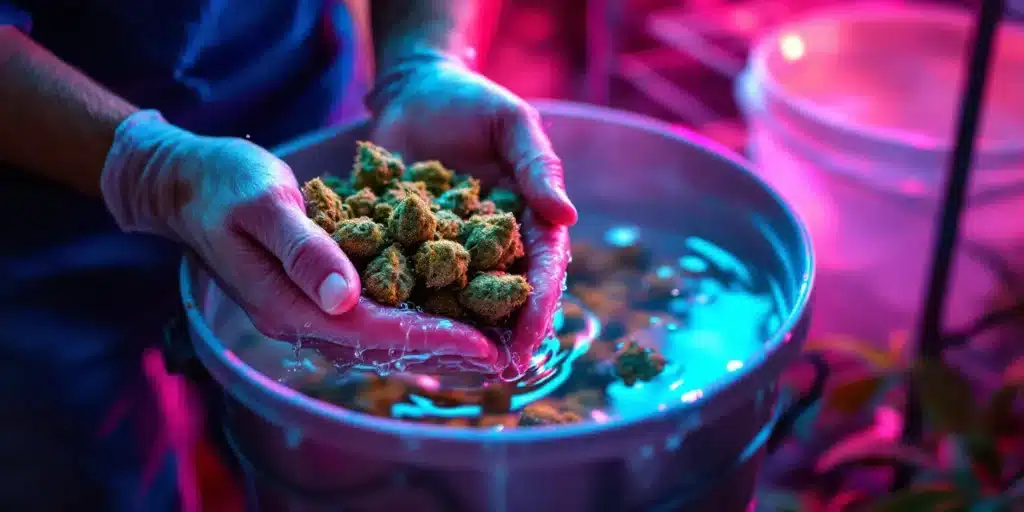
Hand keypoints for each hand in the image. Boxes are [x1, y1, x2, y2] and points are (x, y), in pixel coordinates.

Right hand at [101, 111, 499, 373]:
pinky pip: (376, 319)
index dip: (431, 337)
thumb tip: (344, 297)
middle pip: (386, 347)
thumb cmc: (224, 184)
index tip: (481, 342)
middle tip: (505, 353)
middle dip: (446, 351)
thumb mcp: (264, 203)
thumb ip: (303, 249)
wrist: (188, 185)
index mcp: (289, 305)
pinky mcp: (318, 297)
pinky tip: (452, 317)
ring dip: (437, 345)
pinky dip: (416, 321)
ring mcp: (309, 313)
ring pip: (384, 339)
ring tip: (491, 345)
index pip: (373, 331)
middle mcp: (302, 321)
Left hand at [370, 57, 575, 377]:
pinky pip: (411, 284)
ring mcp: (448, 250)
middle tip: (500, 371)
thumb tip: (567, 216)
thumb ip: (537, 167)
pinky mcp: (407, 248)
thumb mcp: (512, 124)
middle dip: (504, 335)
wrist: (411, 92)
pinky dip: (410, 310)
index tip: (531, 337)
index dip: (538, 305)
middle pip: (503, 297)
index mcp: (525, 220)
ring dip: (460, 335)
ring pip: (459, 301)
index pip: (540, 269)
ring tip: (454, 368)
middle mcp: (490, 244)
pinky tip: (400, 337)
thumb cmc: (471, 102)